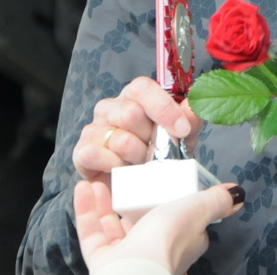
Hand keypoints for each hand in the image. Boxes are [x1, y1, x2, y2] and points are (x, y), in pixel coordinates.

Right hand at [73, 179, 244, 274]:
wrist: (134, 273)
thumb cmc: (166, 242)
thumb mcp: (194, 210)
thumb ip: (215, 201)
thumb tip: (238, 194)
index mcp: (180, 242)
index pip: (178, 218)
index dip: (170, 196)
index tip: (158, 174)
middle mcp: (153, 251)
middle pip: (142, 220)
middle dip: (132, 196)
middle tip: (123, 170)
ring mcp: (127, 258)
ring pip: (114, 226)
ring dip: (106, 199)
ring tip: (100, 176)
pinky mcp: (103, 261)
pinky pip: (92, 233)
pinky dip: (87, 210)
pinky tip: (83, 188)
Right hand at [74, 77, 198, 182]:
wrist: (135, 188)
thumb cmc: (158, 156)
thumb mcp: (181, 138)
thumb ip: (189, 120)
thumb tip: (194, 106)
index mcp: (134, 97)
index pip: (143, 88)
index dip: (164, 108)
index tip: (183, 130)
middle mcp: (111, 107)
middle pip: (131, 114)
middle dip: (151, 140)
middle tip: (158, 154)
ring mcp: (93, 128)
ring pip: (119, 139)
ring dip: (137, 158)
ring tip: (141, 165)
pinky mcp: (81, 151)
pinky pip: (96, 155)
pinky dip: (115, 167)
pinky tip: (122, 172)